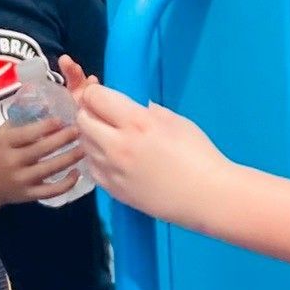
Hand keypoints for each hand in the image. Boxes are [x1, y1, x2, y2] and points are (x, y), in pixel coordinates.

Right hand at [0, 118, 83, 216]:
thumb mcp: (1, 134)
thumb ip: (21, 120)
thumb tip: (47, 104)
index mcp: (4, 143)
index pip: (26, 134)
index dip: (45, 127)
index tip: (61, 119)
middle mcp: (13, 162)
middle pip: (41, 150)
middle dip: (62, 140)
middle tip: (78, 131)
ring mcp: (21, 181)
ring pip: (49, 169)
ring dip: (69, 158)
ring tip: (83, 148)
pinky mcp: (29, 195)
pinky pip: (51, 191)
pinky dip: (66, 184)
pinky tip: (76, 173)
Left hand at [72, 81, 236, 228]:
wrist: (206, 196)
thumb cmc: (199, 155)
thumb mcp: (177, 121)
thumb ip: (149, 111)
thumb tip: (135, 107)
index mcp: (137, 123)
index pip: (95, 98)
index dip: (95, 93)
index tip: (103, 96)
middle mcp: (118, 145)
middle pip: (83, 120)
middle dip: (89, 112)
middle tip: (103, 114)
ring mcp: (113, 170)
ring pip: (84, 144)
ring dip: (91, 135)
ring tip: (108, 136)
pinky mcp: (114, 190)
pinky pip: (91, 167)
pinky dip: (95, 158)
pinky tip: (110, 157)